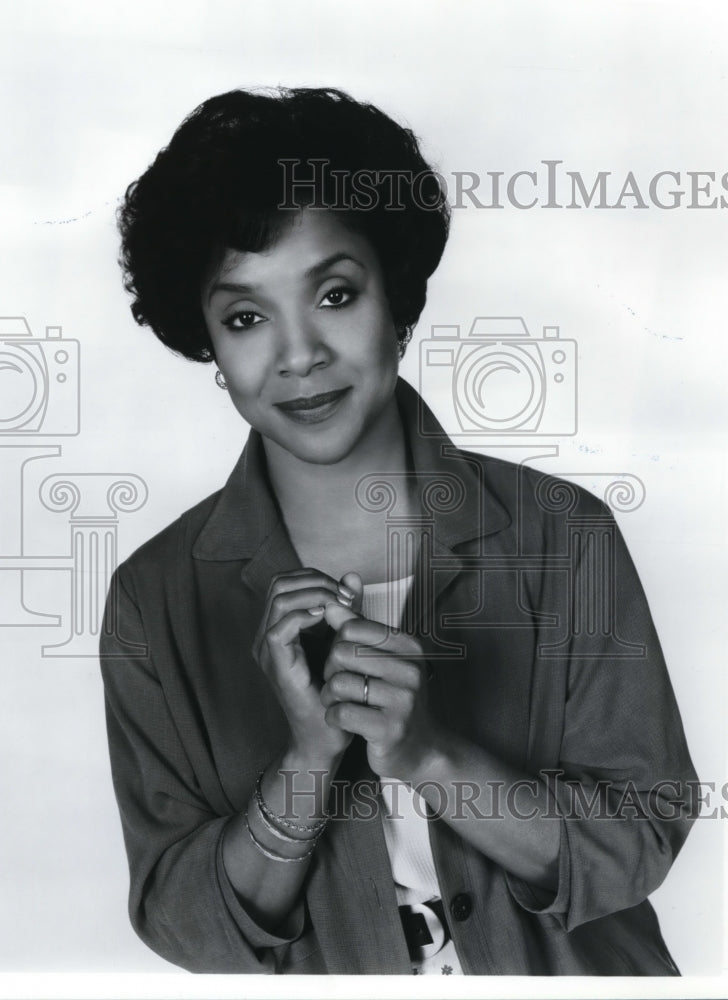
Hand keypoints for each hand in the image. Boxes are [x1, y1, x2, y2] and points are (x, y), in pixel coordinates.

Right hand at [253, 568, 361, 763]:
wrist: (327, 735)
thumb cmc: (337, 690)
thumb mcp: (344, 639)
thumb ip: (347, 608)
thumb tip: (353, 576)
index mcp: (279, 626)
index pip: (287, 581)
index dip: (317, 577)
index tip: (348, 591)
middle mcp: (267, 634)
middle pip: (280, 583)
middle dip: (316, 581)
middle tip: (346, 596)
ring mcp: (267, 650)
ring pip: (279, 599)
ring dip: (315, 594)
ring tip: (341, 606)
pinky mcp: (275, 664)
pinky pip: (279, 628)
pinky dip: (305, 615)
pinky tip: (329, 619)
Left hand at [319, 601, 436, 779]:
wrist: (420, 749)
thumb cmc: (395, 699)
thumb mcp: (383, 659)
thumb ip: (357, 629)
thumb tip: (330, 603)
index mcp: (410, 646)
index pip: (353, 627)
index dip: (337, 642)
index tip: (343, 660)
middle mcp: (410, 669)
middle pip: (342, 652)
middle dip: (330, 669)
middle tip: (337, 683)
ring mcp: (403, 700)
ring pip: (339, 683)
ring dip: (329, 695)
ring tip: (337, 702)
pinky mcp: (389, 729)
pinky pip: (341, 712)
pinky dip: (332, 716)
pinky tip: (340, 719)